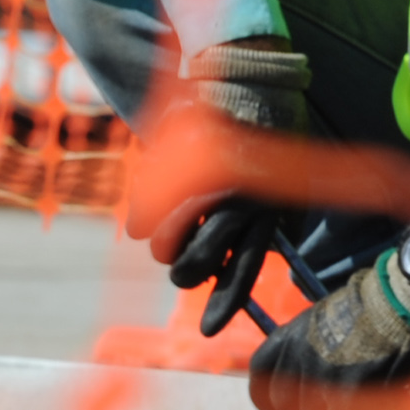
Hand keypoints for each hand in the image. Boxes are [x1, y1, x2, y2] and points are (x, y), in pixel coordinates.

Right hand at [138, 38, 319, 335]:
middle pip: (197, 266)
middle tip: (174, 258)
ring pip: (172, 244)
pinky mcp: (190, 168)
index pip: (245, 270)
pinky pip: (151, 213)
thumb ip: (234, 223)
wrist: (247, 76)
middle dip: (180, 269)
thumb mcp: (255, 179)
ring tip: (161, 230)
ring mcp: (216, 187)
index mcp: (267, 212)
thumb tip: (209, 267)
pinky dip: (142, 217)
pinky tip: (143, 216)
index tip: (211, 333)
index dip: (225, 302)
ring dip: (161, 242)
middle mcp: (247, 205)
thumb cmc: (247, 134)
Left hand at [248, 245, 409, 409]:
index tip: (281, 407)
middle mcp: (297, 359)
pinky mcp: (346, 397)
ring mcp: (321, 380)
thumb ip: (312, 344)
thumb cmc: (373, 302)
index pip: (260, 375)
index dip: (269, 396)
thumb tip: (314, 365)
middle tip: (332, 409)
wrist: (400, 299)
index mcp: (289, 336)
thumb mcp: (328, 315)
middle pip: (288, 406)